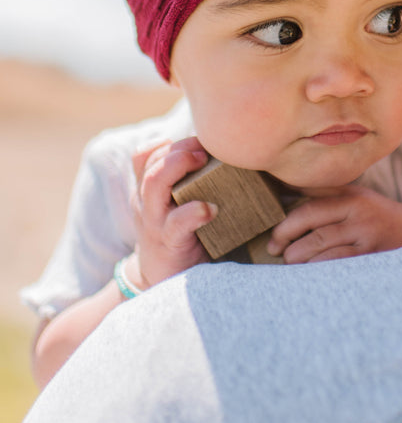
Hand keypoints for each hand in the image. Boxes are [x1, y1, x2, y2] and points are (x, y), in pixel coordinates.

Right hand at [130, 137, 213, 287]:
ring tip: (204, 162)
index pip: (146, 154)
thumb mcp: (178, 207)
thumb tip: (233, 156)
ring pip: (154, 184)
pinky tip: (210, 209)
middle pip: (150, 163)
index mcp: (149, 191)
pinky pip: (176, 223)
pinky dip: (193, 212)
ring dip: (179, 167)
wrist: (163, 281)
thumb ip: (193, 183)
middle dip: (179, 149)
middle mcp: (147, 202)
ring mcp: (155, 222)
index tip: (197, 141)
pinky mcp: (169, 243)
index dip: (168, 143)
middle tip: (205, 150)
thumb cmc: (182, 236)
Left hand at [267, 186, 401, 263]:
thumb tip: (285, 185)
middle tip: (277, 253)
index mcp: (352, 199)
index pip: (311, 210)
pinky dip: (321, 271)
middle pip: (316, 232)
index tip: (274, 238)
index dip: (287, 225)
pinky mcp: (373, 259)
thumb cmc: (378, 214)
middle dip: (290, 245)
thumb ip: (324, 191)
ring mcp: (368, 240)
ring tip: (291, 266)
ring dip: (303, 261)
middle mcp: (360, 218)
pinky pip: (340, 267)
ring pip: (326, 253)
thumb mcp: (356, 195)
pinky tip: (311, 276)